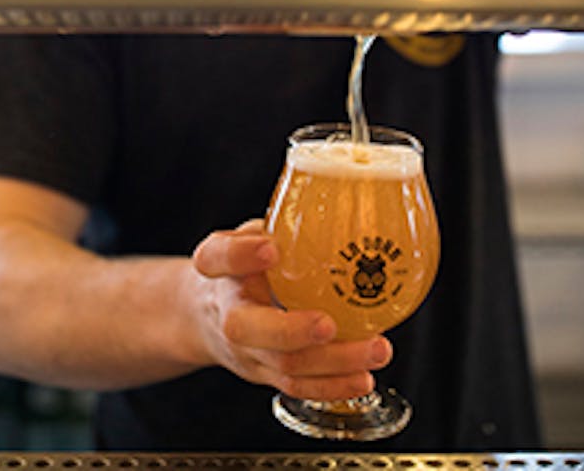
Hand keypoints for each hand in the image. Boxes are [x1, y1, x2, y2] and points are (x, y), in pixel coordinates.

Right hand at [188, 220, 390, 400]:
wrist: (207, 316)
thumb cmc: (241, 268)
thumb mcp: (248, 236)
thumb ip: (280, 224)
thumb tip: (340, 196)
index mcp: (218, 270)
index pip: (216, 257)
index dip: (240, 255)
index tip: (269, 248)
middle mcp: (228, 314)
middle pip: (247, 330)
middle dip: (291, 331)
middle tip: (329, 324)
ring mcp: (248, 352)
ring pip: (283, 365)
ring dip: (333, 363)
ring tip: (376, 349)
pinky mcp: (268, 374)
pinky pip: (299, 388)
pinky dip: (333, 387)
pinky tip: (364, 379)